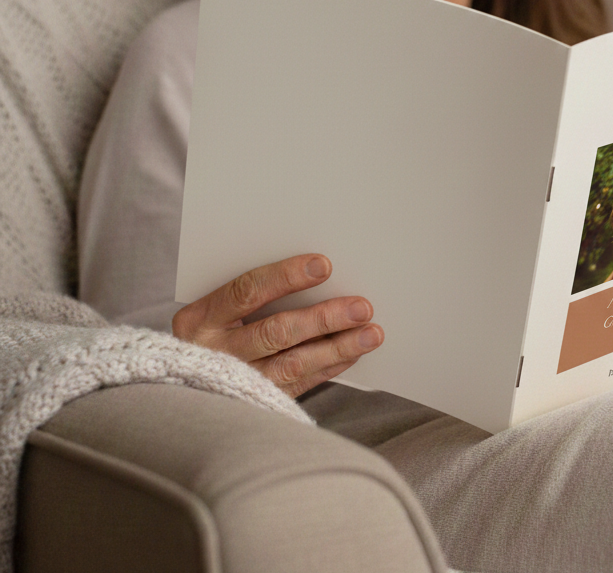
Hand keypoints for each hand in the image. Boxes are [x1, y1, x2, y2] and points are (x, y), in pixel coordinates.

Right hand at [172, 254, 383, 396]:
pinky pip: (298, 385)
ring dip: (337, 347)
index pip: (246, 291)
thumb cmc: (212, 330)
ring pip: (292, 364)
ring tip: (371, 334)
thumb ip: (255, 293)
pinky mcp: (254, 404)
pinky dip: (328, 367)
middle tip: (362, 307)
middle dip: (324, 318)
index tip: (325, 266)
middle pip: (276, 332)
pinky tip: (352, 353)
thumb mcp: (217, 308)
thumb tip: (319, 273)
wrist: (184, 390)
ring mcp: (234, 382)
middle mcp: (213, 352)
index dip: (286, 277)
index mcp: (199, 318)